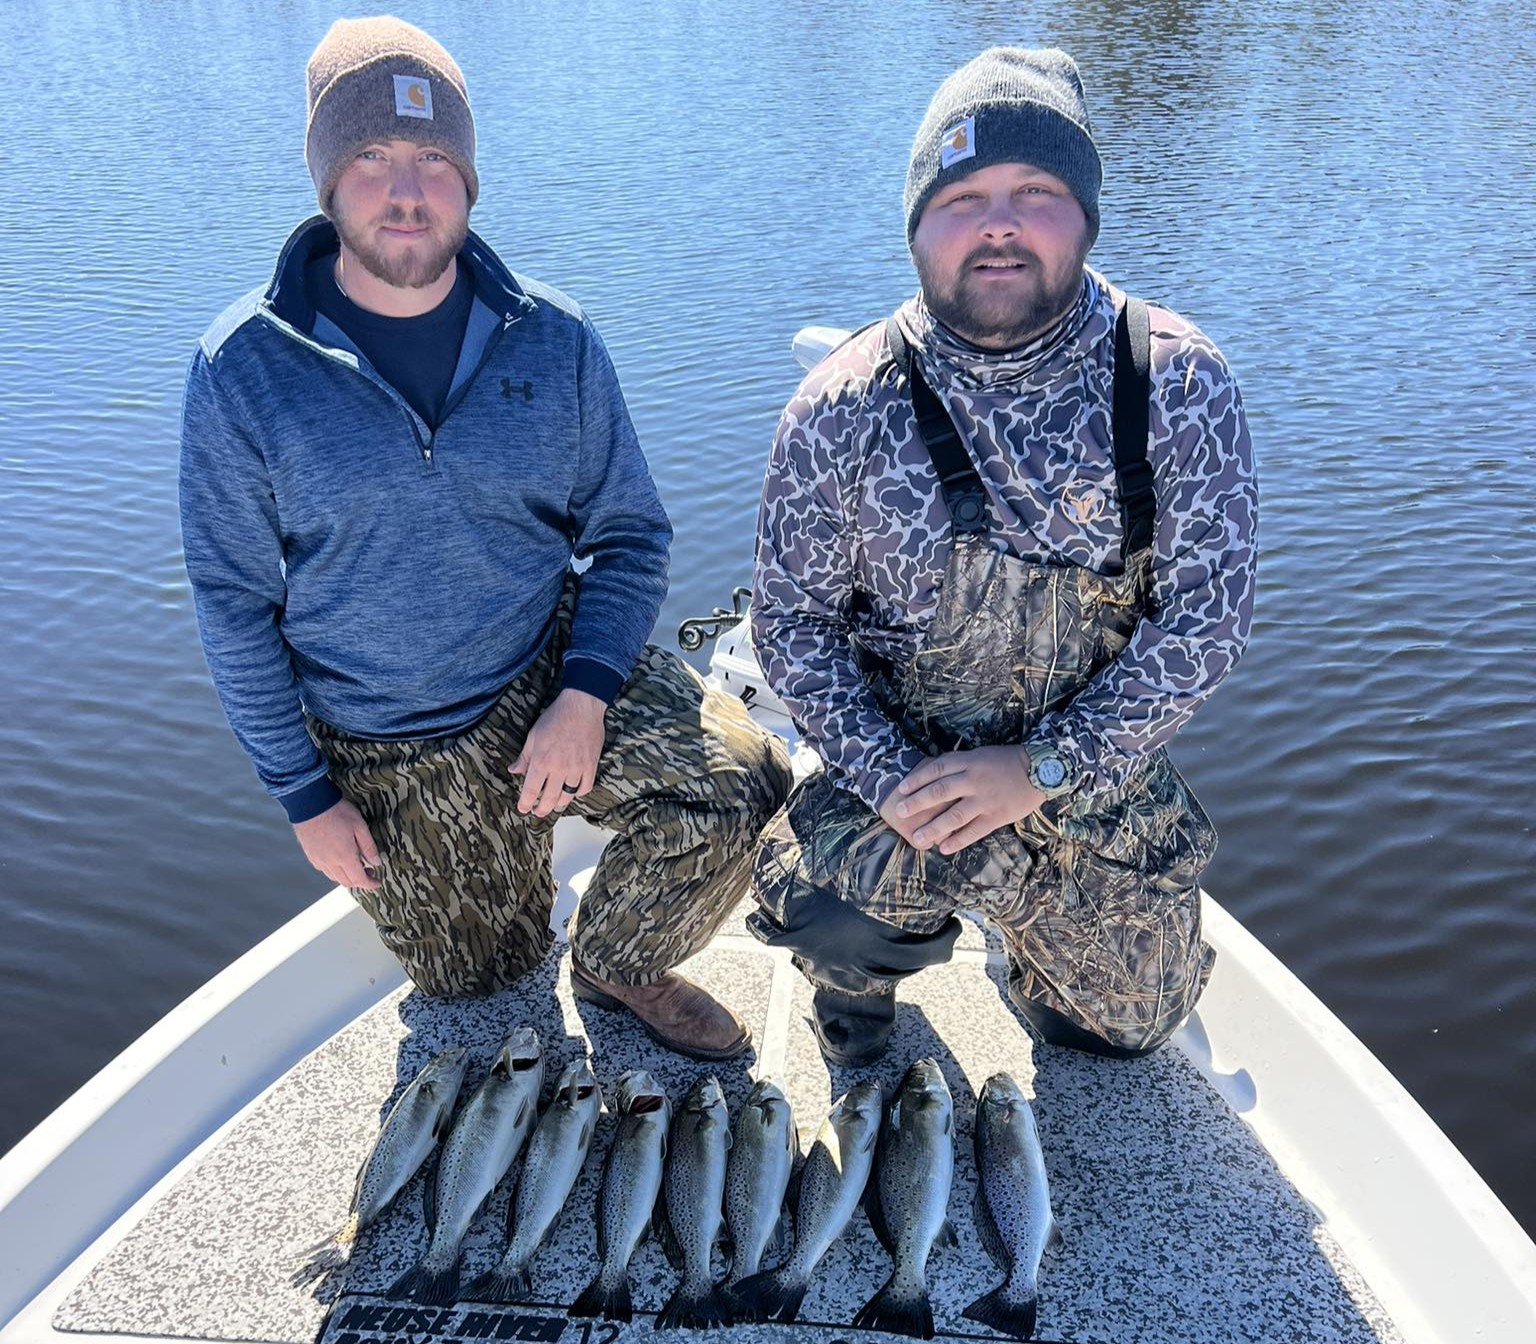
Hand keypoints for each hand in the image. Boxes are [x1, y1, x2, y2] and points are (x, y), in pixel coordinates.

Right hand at [293, 798, 381, 889]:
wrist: (310, 804)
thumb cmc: (336, 812)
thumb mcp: (360, 826)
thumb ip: (369, 847)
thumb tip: (376, 862)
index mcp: (344, 857)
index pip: (359, 880)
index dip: (370, 884)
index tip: (377, 883)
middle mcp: (330, 863)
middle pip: (347, 882)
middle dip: (360, 881)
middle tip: (370, 871)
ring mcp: (318, 860)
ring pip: (335, 877)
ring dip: (347, 877)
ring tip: (356, 865)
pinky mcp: (311, 855)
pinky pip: (324, 870)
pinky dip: (335, 871)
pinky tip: (339, 861)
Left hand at [509, 689, 606, 816]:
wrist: (582, 706)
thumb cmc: (556, 717)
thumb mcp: (533, 736)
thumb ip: (524, 757)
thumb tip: (514, 770)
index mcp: (542, 761)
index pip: (531, 791)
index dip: (525, 803)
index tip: (523, 808)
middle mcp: (559, 769)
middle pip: (549, 799)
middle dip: (541, 809)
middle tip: (537, 812)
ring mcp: (577, 768)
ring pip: (567, 796)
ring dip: (558, 804)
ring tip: (553, 804)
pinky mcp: (591, 766)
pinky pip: (585, 788)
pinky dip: (578, 793)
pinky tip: (572, 792)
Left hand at [879, 746, 1046, 854]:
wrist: (1041, 769)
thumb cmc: (1007, 762)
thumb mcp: (981, 755)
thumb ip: (959, 764)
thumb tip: (933, 774)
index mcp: (969, 762)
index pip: (937, 769)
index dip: (917, 779)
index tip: (901, 789)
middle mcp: (974, 780)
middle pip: (940, 791)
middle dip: (918, 803)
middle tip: (900, 812)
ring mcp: (986, 799)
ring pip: (955, 815)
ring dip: (933, 828)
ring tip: (917, 839)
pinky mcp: (997, 816)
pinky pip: (974, 830)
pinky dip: (958, 840)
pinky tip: (944, 848)